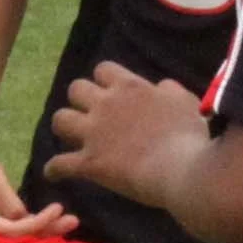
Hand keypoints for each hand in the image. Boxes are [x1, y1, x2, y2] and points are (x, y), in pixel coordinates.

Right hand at [0, 140, 75, 238]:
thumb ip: (8, 203)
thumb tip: (26, 221)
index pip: (11, 231)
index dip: (37, 223)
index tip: (58, 209)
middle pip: (17, 239)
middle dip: (47, 231)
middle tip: (73, 221)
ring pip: (19, 234)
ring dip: (45, 228)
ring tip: (71, 221)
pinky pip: (16, 228)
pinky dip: (35, 224)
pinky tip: (54, 221)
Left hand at [43, 62, 208, 209]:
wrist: (181, 170)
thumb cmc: (189, 137)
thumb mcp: (186, 103)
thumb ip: (170, 91)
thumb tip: (161, 86)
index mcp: (130, 88)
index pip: (103, 69)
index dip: (104, 81)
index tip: (109, 92)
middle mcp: (106, 105)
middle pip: (76, 89)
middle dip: (80, 100)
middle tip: (90, 114)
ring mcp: (94, 134)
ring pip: (59, 120)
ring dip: (64, 127)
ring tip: (70, 137)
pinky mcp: (89, 163)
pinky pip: (59, 163)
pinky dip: (53, 169)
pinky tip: (53, 173)